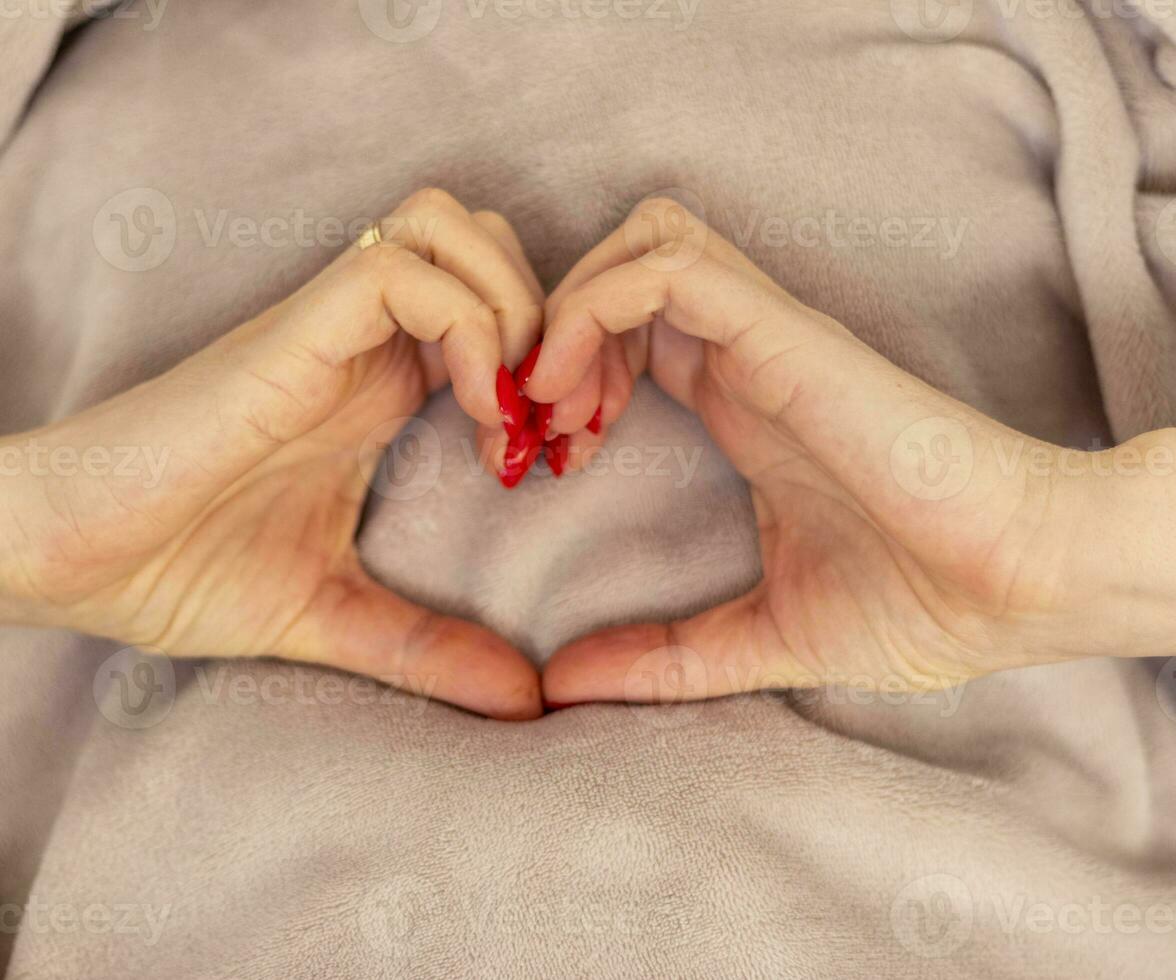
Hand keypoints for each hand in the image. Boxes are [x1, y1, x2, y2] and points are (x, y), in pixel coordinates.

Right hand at [0, 189, 543, 719]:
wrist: (57, 556)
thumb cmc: (175, 570)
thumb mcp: (332, 614)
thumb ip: (428, 649)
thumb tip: (525, 701)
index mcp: (376, 385)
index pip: (491, 304)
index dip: (549, 363)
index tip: (558, 454)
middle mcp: (360, 341)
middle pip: (483, 238)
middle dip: (547, 315)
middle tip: (552, 419)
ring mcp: (324, 330)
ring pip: (451, 228)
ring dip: (512, 306)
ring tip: (512, 412)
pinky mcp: (288, 337)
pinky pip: (396, 274)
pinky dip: (466, 326)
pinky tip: (478, 413)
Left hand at [529, 199, 1175, 704]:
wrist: (1017, 585)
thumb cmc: (920, 603)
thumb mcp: (760, 637)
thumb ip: (663, 656)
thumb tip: (564, 684)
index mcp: (738, 402)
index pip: (628, 331)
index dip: (564, 377)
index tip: (544, 460)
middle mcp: (744, 355)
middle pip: (620, 269)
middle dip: (551, 335)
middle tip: (534, 428)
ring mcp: (763, 336)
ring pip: (639, 243)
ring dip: (570, 313)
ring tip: (555, 408)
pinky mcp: (781, 333)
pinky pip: (665, 268)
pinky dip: (595, 313)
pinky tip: (577, 400)